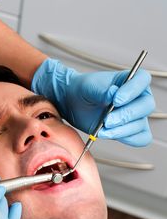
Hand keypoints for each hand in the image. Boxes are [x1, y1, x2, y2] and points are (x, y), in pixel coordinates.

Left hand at [32, 58, 154, 145]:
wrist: (73, 103)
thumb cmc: (84, 90)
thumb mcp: (89, 86)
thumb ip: (102, 90)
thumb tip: (114, 93)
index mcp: (132, 79)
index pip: (143, 80)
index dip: (132, 91)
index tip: (116, 100)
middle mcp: (139, 97)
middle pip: (145, 106)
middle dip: (125, 115)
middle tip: (107, 120)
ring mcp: (137, 115)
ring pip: (141, 125)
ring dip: (121, 130)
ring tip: (102, 129)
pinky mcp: (131, 130)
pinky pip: (139, 139)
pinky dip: (125, 139)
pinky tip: (108, 134)